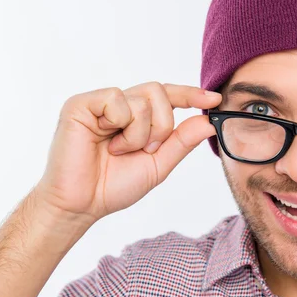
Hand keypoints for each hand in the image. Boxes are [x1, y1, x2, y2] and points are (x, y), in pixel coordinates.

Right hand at [33, 81, 220, 226]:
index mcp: (136, 117)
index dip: (191, 94)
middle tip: (146, 150)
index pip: (167, 96)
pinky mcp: (81, 104)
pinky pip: (116, 99)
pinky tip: (107, 143)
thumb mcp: (158, 164)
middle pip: (159, 92)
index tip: (215, 99)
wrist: (82, 204)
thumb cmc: (114, 185)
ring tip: (120, 151)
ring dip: (141, 133)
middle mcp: (119, 105)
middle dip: (163, 126)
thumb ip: (182, 141)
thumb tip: (208, 121)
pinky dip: (121, 125)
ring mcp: (100, 103)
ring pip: (142, 99)